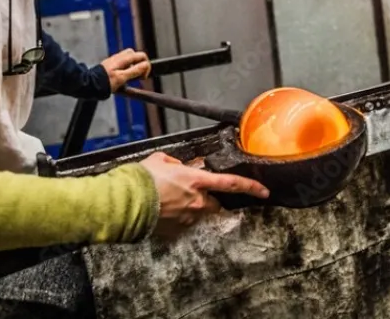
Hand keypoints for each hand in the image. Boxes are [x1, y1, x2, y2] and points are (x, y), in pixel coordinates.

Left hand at [102, 49, 150, 92]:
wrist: (88, 84)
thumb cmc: (104, 82)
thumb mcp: (122, 78)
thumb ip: (135, 71)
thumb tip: (146, 65)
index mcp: (123, 59)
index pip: (142, 56)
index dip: (146, 66)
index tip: (142, 77)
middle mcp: (119, 57)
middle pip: (136, 55)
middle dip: (139, 64)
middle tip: (138, 76)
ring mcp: (114, 60)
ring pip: (129, 59)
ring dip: (133, 67)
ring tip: (130, 77)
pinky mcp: (110, 64)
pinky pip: (122, 63)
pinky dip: (126, 69)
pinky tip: (122, 78)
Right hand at [139, 152, 269, 238]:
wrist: (125, 202)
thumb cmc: (143, 179)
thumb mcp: (161, 160)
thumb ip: (176, 163)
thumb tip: (181, 167)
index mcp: (197, 181)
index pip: (231, 183)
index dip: (251, 187)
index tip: (264, 192)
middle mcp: (197, 201)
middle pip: (215, 203)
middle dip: (209, 199)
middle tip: (193, 193)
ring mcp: (187, 218)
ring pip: (198, 213)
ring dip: (190, 207)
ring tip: (169, 200)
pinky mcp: (175, 230)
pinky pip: (182, 222)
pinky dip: (176, 216)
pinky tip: (162, 210)